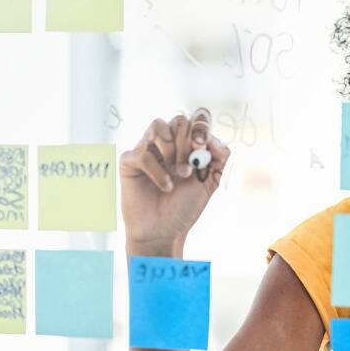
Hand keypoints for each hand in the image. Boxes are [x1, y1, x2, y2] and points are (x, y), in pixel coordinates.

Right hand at [119, 113, 230, 251]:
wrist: (165, 231)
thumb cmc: (185, 206)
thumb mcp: (211, 181)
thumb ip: (220, 158)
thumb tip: (214, 140)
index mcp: (187, 144)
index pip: (196, 119)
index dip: (201, 127)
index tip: (202, 147)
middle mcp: (167, 143)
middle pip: (179, 121)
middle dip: (188, 143)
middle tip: (189, 168)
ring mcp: (147, 149)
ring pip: (158, 125)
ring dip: (172, 150)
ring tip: (179, 174)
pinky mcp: (130, 162)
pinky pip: (143, 153)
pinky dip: (158, 172)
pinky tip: (165, 186)